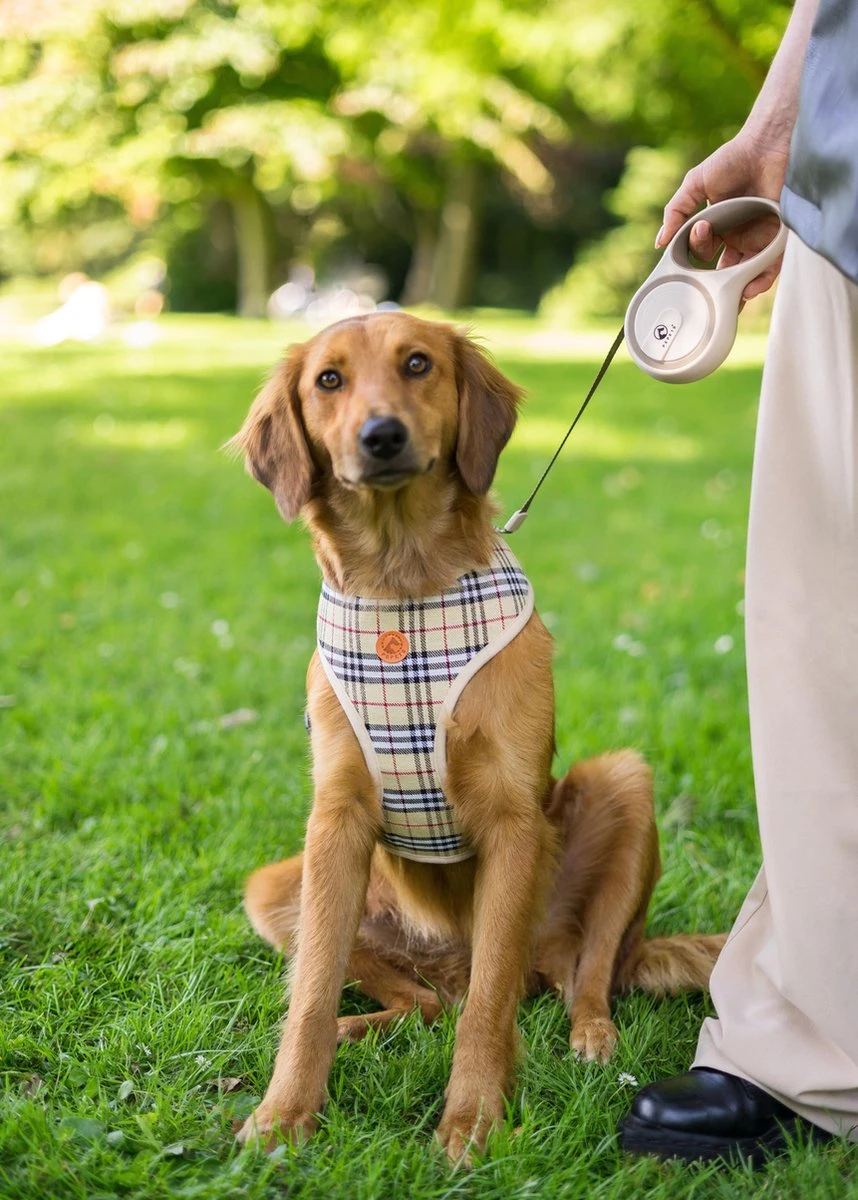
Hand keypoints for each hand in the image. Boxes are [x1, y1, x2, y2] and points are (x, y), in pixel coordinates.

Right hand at [656, 130, 790, 299]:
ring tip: (732, 298)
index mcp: (717, 227)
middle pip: (724, 271)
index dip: (696, 251)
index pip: (701, 253)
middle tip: (710, 301)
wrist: (767, 145)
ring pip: (746, 274)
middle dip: (717, 288)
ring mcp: (758, 239)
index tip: (701, 231)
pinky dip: (761, 279)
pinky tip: (751, 286)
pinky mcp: (778, 238)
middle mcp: (737, 237)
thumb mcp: (695, 183)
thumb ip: (675, 212)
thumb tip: (659, 242)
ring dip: (738, 289)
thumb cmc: (732, 159)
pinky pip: (771, 265)